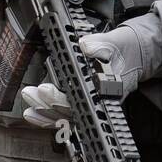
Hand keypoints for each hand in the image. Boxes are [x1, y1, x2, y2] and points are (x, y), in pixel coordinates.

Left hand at [22, 27, 145, 128]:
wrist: (133, 57)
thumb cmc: (124, 50)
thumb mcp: (115, 42)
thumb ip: (100, 44)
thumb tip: (86, 46)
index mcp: (107, 89)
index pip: (81, 101)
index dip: (60, 98)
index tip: (45, 89)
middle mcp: (99, 103)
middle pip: (69, 113)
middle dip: (46, 105)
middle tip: (31, 93)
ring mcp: (91, 107)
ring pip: (65, 118)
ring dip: (44, 112)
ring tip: (29, 102)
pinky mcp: (84, 107)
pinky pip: (65, 118)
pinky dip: (47, 118)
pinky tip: (34, 114)